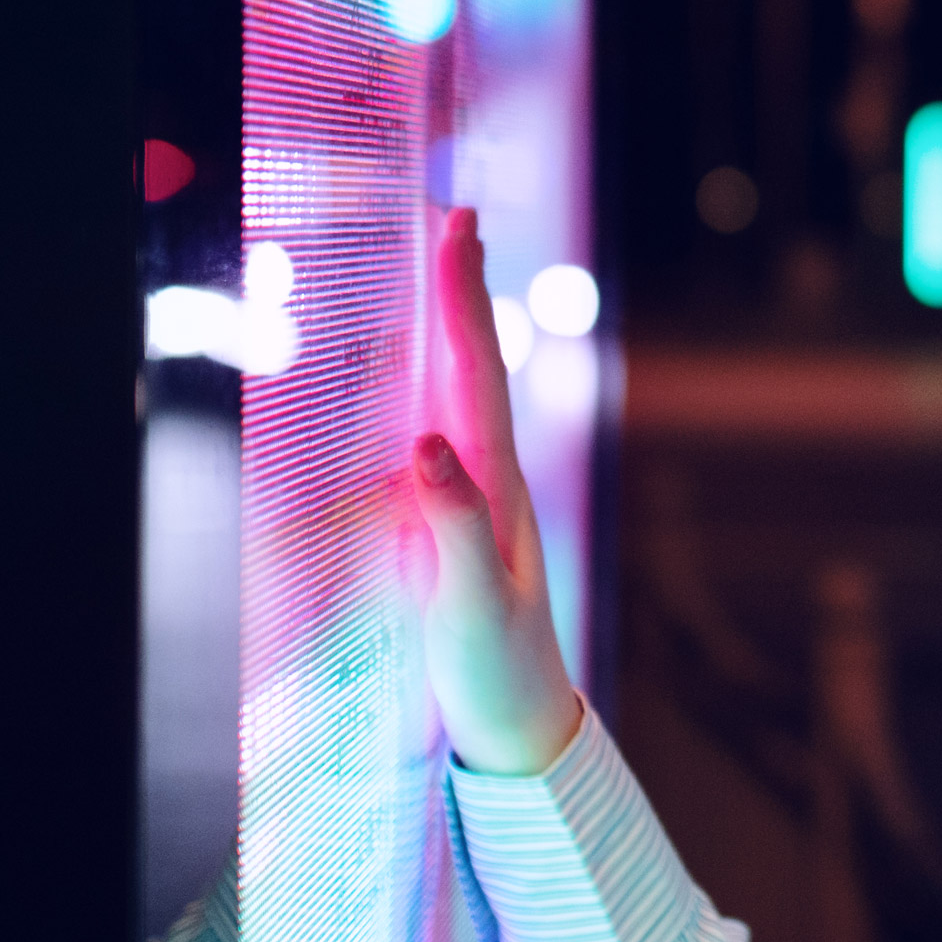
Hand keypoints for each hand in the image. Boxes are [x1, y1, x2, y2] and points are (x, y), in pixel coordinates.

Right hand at [413, 206, 585, 775]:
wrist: (521, 727)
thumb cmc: (496, 670)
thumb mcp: (469, 603)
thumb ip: (450, 525)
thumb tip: (424, 444)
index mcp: (498, 487)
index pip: (476, 375)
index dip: (463, 299)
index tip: (455, 228)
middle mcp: (493, 480)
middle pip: (474, 367)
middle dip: (462, 289)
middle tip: (454, 214)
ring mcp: (478, 501)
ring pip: (461, 394)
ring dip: (451, 327)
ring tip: (444, 266)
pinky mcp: (457, 527)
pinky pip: (441, 435)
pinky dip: (430, 387)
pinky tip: (420, 378)